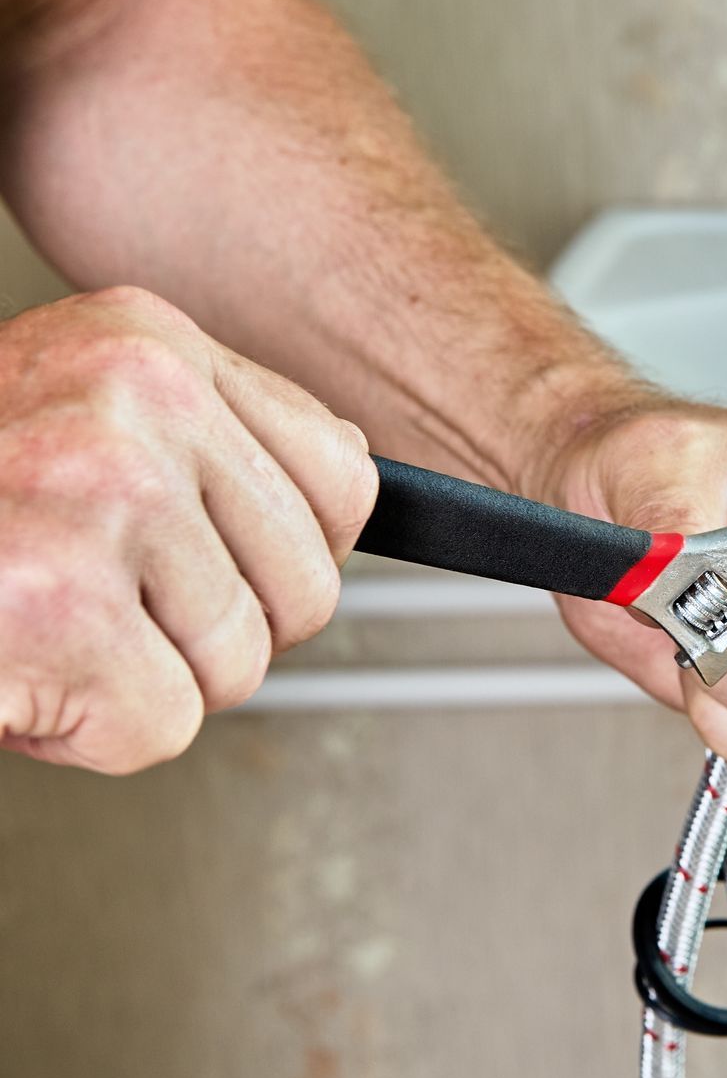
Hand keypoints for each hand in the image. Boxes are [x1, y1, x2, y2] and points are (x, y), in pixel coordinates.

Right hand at [0, 287, 376, 772]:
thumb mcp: (87, 423)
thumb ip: (210, 453)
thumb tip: (344, 517)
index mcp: (150, 343)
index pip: (344, 478)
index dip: (283, 552)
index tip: (206, 563)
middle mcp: (138, 397)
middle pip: (307, 587)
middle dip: (210, 630)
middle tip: (101, 605)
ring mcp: (102, 492)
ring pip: (241, 665)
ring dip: (144, 681)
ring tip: (48, 627)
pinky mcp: (61, 604)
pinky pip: (168, 726)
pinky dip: (91, 734)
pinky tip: (24, 671)